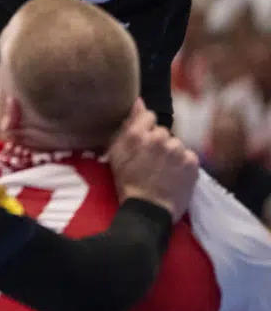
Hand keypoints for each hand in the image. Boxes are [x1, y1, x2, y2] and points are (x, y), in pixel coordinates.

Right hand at [107, 100, 198, 220]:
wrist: (148, 209)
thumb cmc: (128, 181)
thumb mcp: (117, 153)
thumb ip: (128, 125)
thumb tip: (140, 102)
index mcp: (137, 134)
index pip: (149, 116)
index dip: (146, 130)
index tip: (143, 144)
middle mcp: (159, 138)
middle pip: (163, 132)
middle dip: (159, 143)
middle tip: (152, 161)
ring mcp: (178, 150)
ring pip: (176, 144)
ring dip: (171, 154)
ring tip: (164, 171)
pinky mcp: (192, 162)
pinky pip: (188, 156)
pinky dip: (183, 165)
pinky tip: (174, 176)